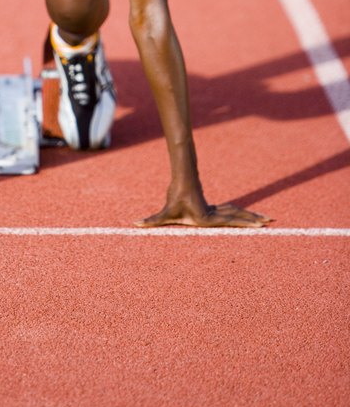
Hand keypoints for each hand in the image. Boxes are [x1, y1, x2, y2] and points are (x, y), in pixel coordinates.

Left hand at [135, 190, 271, 228]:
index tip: (259, 225)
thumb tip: (134, 224)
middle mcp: (215, 214)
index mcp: (208, 218)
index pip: (230, 221)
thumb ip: (151, 220)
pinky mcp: (215, 209)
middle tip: (271, 222)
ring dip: (252, 217)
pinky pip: (233, 212)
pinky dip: (243, 215)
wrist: (181, 182)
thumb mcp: (163, 213)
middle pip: (239, 215)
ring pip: (238, 213)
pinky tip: (251, 218)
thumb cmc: (174, 199)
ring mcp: (217, 210)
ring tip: (268, 220)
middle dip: (254, 220)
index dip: (245, 223)